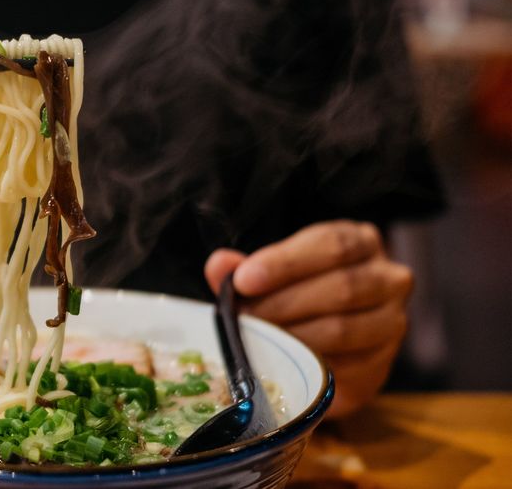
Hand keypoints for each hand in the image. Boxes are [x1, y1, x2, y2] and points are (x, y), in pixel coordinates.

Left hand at [204, 220, 412, 417]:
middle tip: (243, 318)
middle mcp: (389, 278)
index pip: (331, 245)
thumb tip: (219, 265)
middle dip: (282, 304)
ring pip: (342, 329)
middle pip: (341, 288)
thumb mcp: (274, 272)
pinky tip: (279, 362)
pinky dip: (307, 366)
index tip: (244, 280)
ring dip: (291, 337)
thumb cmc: (299, 293)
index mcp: (361, 242)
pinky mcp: (382, 365)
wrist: (330, 341)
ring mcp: (391, 322)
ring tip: (256, 339)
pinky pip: (345, 367)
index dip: (285, 263)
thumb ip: (247, 268)